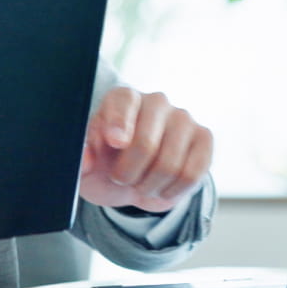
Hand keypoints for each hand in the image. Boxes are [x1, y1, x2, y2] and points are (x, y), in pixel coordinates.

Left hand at [79, 87, 211, 212]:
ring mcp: (183, 118)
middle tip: (120, 177)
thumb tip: (86, 160)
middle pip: (145, 144)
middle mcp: (155, 101)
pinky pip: (191, 174)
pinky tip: (161, 187)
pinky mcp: (204, 138)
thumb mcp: (86, 163)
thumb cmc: (105, 163)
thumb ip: (82, 158)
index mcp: (122, 98)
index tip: (114, 143)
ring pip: (169, 165)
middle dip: (128, 172)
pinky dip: (172, 190)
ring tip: (140, 181)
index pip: (123, 102)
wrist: (134, 179)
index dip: (119, 124)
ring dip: (149, 185)